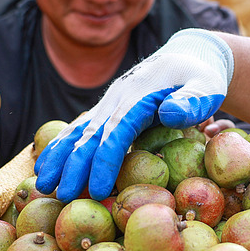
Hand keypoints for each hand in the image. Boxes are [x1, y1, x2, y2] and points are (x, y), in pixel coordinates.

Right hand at [35, 28, 233, 201]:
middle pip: (90, 134)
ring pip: (78, 132)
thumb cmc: (202, 76)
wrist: (189, 55)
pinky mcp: (108, 109)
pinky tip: (46, 166)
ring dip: (59, 158)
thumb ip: (192, 100)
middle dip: (73, 166)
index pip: (117, 131)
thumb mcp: (207, 85)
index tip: (96, 189)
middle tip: (60, 195)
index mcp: (139, 95)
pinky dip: (61, 148)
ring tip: (42, 185)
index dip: (105, 160)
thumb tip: (171, 113)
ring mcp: (110, 103)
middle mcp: (118, 98)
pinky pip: (80, 129)